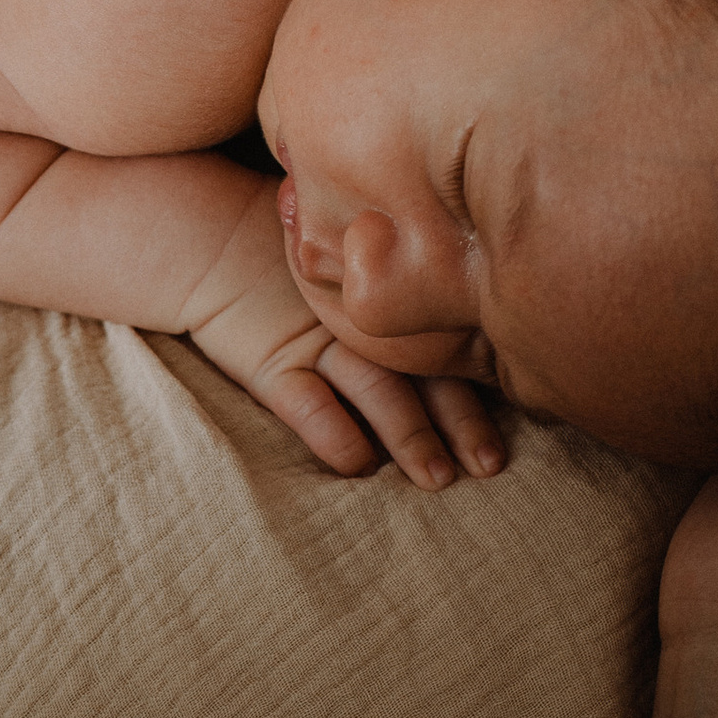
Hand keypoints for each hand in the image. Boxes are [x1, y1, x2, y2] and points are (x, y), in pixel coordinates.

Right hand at [189, 199, 505, 486]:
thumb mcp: (347, 272)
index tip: (512, 435)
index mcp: (385, 306)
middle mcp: (359, 325)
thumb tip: (478, 335)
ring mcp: (314, 341)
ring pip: (374, 389)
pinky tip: (357, 463)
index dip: (481, 394)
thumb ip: (399, 296)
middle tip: (489, 466)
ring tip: (436, 477)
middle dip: (460, 423)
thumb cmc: (287, 266)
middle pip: (422, 375)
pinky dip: (331, 431)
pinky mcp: (267, 360)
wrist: (205, 239)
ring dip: (409, 434)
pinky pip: (303, 400)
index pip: (446, 350)